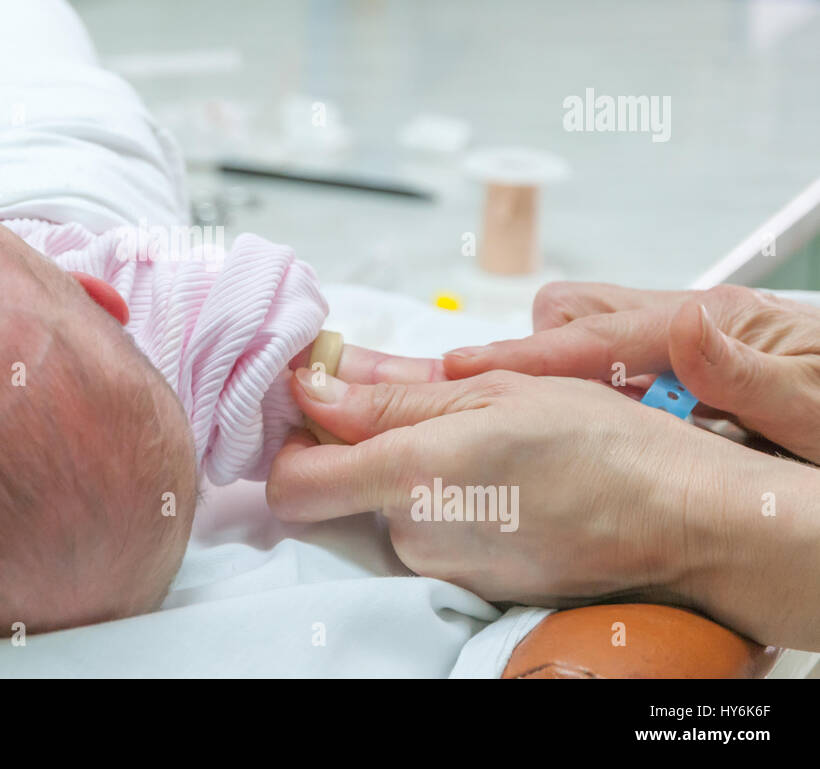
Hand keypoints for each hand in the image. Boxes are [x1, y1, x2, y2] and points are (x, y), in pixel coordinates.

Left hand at [268, 368, 761, 609]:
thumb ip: (391, 397)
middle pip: (339, 494)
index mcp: (415, 477)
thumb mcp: (495, 391)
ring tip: (476, 439)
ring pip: (387, 512)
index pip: (291, 484)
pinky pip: (430, 536)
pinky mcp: (472, 585)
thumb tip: (313, 388)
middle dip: (360, 446)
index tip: (314, 402)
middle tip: (418, 404)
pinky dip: (445, 502)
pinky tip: (498, 478)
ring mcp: (445, 569)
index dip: (289, 442)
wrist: (683, 521)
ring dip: (409, 473)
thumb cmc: (601, 444)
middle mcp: (417, 537)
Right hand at [441, 283, 819, 462]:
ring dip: (559, 372)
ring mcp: (686, 342)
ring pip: (588, 332)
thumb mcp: (817, 412)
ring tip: (541, 423)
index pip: (598, 334)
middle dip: (532, 353)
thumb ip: (749, 374)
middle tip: (495, 401)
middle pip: (577, 312)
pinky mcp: (684, 366)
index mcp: (720, 324)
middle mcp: (695, 323)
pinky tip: (592, 428)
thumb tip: (686, 322)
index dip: (525, 358)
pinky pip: (611, 365)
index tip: (464, 371)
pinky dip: (586, 388)